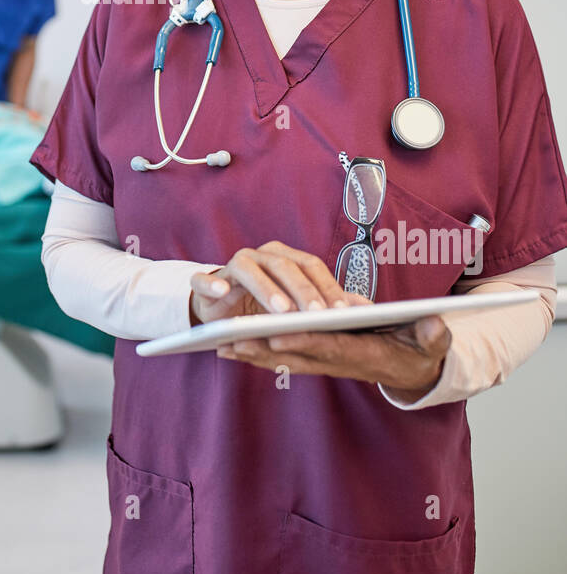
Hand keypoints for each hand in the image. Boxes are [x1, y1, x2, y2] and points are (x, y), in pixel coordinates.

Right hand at [189, 239, 352, 326]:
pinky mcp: (206, 281)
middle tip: (317, 316)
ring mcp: (232, 266)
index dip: (327, 287)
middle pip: (284, 267)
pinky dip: (213, 284)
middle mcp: (260, 256)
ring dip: (265, 289)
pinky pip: (207, 280)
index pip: (311, 266)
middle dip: (302, 291)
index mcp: (284, 258)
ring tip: (281, 312)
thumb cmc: (262, 306)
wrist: (218, 309)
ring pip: (249, 270)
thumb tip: (366, 309)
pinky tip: (222, 293)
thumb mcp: (296, 306)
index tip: (343, 313)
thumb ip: (326, 303)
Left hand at [216, 313, 450, 396]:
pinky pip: (283, 358)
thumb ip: (434, 335)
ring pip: (284, 359)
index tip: (276, 333)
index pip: (329, 346)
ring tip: (220, 345)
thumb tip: (436, 324)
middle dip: (263, 349)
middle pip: (296, 355)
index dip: (302, 340)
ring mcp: (325, 362)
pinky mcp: (317, 360)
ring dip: (253, 354)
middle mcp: (339, 361)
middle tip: (231, 342)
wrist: (414, 370)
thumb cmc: (421, 349)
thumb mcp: (433, 341)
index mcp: (364, 353)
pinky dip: (257, 355)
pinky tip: (231, 349)